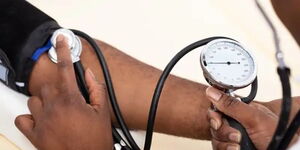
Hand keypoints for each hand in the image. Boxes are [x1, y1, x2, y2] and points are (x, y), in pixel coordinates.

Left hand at [14, 35, 112, 149]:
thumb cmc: (95, 140)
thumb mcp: (103, 112)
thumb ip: (96, 88)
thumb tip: (88, 73)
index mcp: (71, 100)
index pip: (65, 69)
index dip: (63, 51)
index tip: (60, 40)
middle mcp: (53, 108)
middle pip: (48, 86)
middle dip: (59, 89)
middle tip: (71, 100)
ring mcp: (41, 122)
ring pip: (35, 100)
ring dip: (45, 102)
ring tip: (58, 111)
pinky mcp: (34, 135)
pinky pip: (23, 118)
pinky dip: (31, 117)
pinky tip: (43, 120)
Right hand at [206, 87, 278, 149]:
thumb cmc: (275, 134)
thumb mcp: (253, 118)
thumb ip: (232, 105)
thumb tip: (212, 91)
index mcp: (238, 111)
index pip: (216, 108)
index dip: (214, 115)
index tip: (218, 121)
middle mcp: (233, 122)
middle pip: (214, 124)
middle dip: (223, 132)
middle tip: (237, 136)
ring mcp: (231, 136)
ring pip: (215, 138)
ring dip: (225, 143)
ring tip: (238, 145)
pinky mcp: (229, 146)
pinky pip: (218, 147)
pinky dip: (225, 149)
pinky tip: (236, 149)